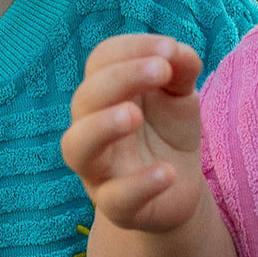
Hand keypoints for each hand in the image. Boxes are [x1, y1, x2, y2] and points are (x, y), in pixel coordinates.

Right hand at [62, 34, 210, 233]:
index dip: (132, 49)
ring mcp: (97, 169)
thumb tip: (179, 51)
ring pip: (77, 147)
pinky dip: (139, 184)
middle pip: (85, 99)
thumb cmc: (168, 134)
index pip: (101, 61)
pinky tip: (167, 173)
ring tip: (134, 116)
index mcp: (104, 94)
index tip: (171, 49)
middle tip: (161, 71)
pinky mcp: (116, 207)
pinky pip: (115, 198)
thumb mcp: (180, 97)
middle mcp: (91, 127)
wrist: (179, 190)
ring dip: (101, 127)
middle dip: (121, 78)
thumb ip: (180, 70)